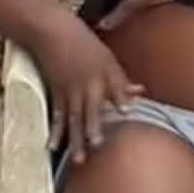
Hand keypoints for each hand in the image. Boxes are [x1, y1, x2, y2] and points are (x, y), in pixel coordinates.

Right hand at [30, 14, 143, 163]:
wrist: (53, 32)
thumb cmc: (85, 44)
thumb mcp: (107, 59)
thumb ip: (121, 80)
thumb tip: (140, 92)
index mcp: (104, 72)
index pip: (115, 87)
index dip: (121, 99)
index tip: (127, 112)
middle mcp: (87, 84)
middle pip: (91, 108)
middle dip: (94, 127)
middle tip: (97, 145)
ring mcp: (70, 90)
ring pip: (73, 119)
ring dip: (76, 140)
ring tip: (78, 159)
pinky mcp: (56, 93)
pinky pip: (57, 116)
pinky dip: (56, 132)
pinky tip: (54, 147)